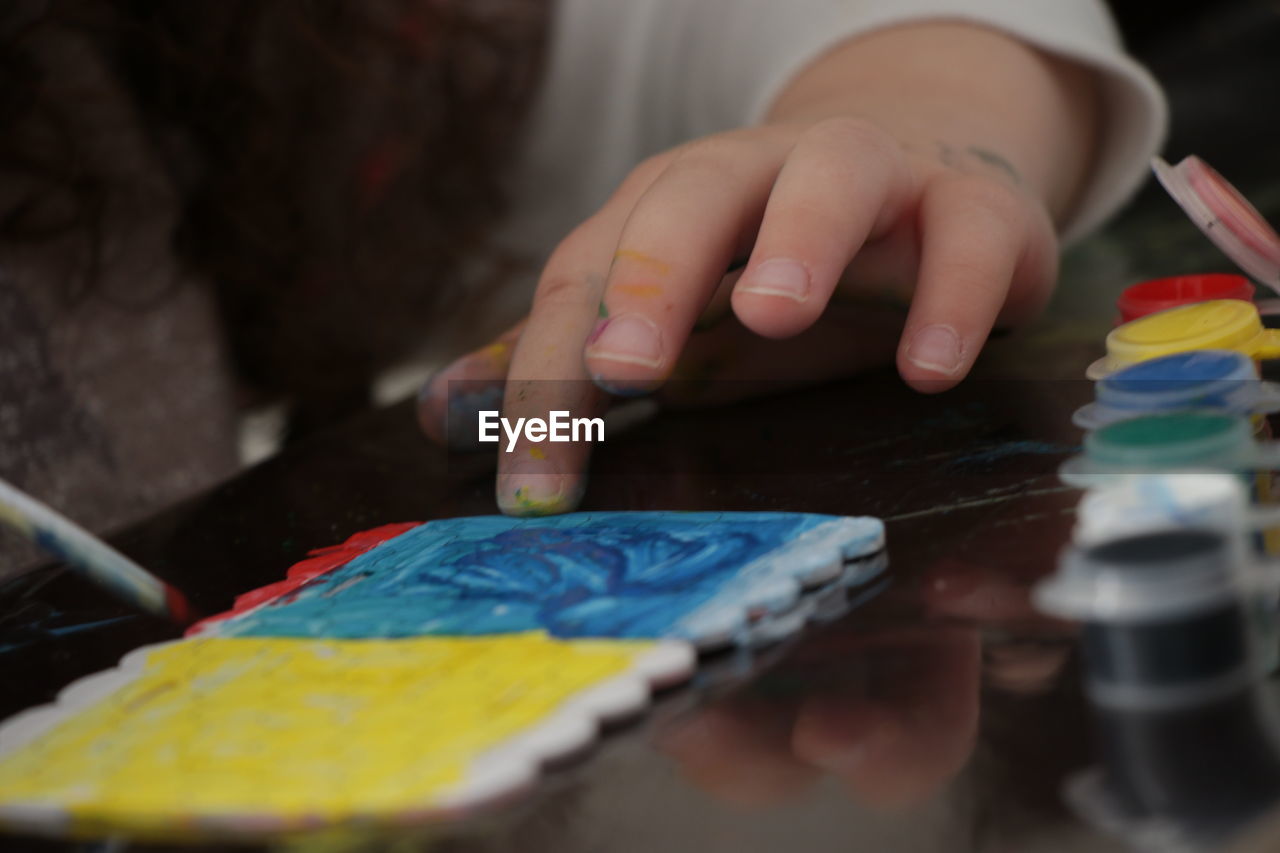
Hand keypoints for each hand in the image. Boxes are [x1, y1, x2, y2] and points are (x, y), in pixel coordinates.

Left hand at [419, 117, 1057, 513]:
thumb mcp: (664, 317)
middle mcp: (755, 178)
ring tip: (773, 314)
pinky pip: (962, 235)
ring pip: (828, 180)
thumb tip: (439, 412)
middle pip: (691, 198)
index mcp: (665, 209)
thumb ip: (564, 361)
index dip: (551, 380)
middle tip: (627, 365)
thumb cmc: (769, 264)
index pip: (587, 280)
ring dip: (797, 241)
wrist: (918, 182)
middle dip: (654, 276)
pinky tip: (926, 370)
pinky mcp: (967, 208)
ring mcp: (865, 182)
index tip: (534, 491)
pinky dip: (948, 293)